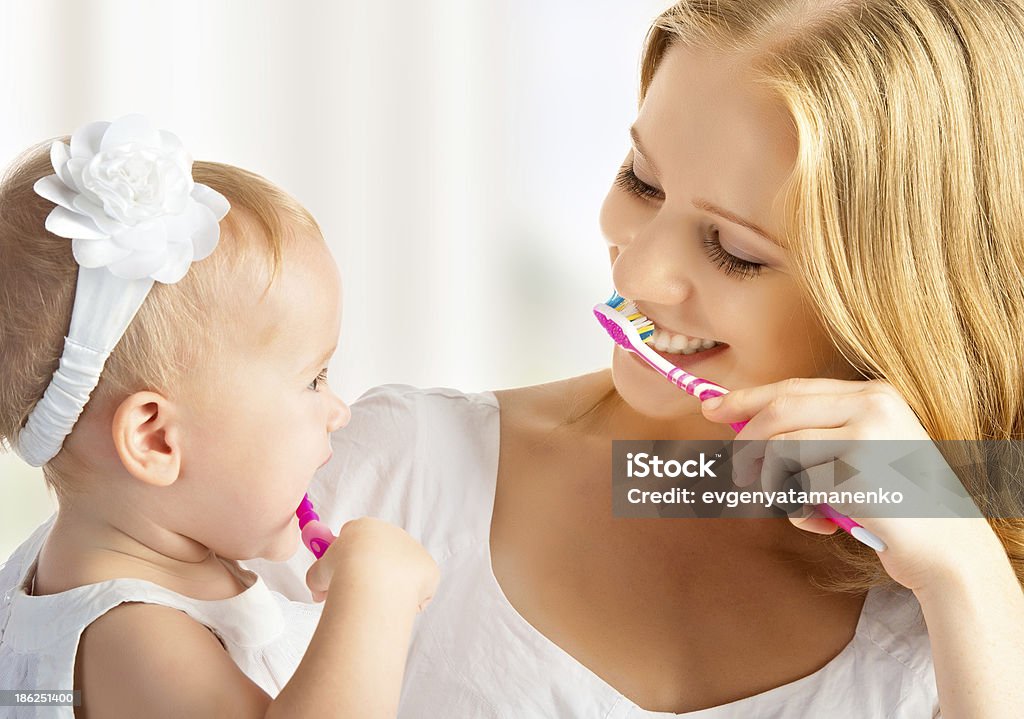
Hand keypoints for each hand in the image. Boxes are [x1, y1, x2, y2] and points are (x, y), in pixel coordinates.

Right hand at [305, 516, 439, 609]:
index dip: (348, 559)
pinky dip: (409, 601)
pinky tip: (395, 608)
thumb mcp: (317, 574)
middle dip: (372, 574)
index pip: (357, 539)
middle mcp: (393, 533)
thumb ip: (318, 578)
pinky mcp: (429, 568)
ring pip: (401, 572)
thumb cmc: (341, 572)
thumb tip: (320, 591)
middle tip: (359, 597)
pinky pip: (420, 589)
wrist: (371, 581)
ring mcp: (414, 549)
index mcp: (365, 527)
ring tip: (377, 604)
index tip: (342, 577)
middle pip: (382, 554)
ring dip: (391, 587)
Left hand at [701, 377, 1004, 593]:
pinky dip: (796, 510)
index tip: (712, 407)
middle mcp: (872, 404)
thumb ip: (812, 435)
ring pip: (781, 448)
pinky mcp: (857, 469)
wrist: (946, 548)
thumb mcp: (860, 455)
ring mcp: (867, 433)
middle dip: (746, 441)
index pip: (793, 388)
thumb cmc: (893, 504)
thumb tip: (739, 424)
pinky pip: (797, 484)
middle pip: (779, 410)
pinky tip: (820, 524)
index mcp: (873, 393)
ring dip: (773, 485)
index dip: (747, 399)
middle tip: (737, 474)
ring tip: (793, 507)